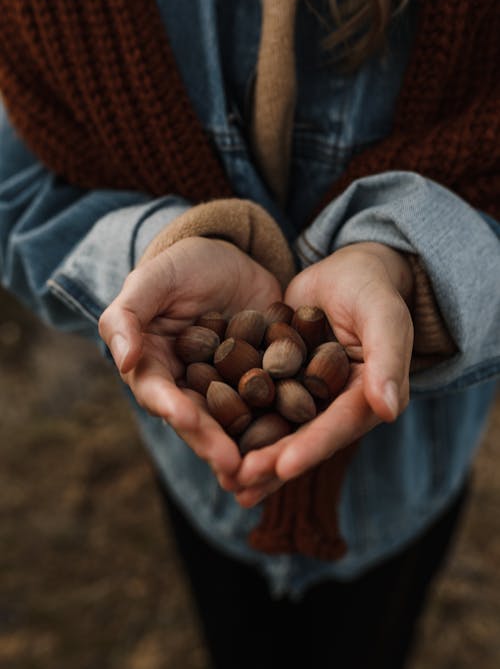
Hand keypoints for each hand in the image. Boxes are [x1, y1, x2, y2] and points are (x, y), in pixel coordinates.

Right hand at [98, 236, 281, 481]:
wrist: (230, 257)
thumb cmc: (181, 266)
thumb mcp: (151, 282)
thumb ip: (127, 317)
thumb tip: (122, 362)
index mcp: (156, 368)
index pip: (159, 393)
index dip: (171, 406)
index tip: (185, 418)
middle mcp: (190, 387)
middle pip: (199, 420)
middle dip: (213, 443)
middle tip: (231, 464)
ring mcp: (229, 388)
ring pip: (236, 422)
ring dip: (247, 447)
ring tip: (263, 469)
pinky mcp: (264, 380)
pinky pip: (273, 402)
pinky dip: (283, 422)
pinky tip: (299, 439)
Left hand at [234, 242, 413, 506]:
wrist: (346, 272)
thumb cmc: (372, 290)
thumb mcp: (385, 317)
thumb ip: (389, 358)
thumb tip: (388, 410)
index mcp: (366, 400)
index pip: (338, 427)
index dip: (312, 448)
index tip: (283, 467)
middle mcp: (335, 407)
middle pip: (303, 438)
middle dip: (272, 463)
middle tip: (240, 481)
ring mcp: (306, 397)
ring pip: (278, 431)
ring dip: (252, 456)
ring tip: (224, 480)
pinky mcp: (280, 382)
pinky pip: (258, 405)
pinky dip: (237, 421)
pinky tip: (210, 438)